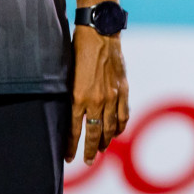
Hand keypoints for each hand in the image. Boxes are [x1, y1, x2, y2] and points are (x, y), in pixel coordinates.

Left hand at [69, 25, 128, 165]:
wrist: (101, 32)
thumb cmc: (79, 50)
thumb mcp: (69, 76)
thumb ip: (73, 96)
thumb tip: (72, 114)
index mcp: (79, 97)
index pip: (75, 130)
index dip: (72, 146)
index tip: (69, 158)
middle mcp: (97, 100)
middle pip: (94, 133)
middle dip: (90, 150)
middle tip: (87, 161)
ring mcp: (113, 95)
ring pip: (110, 126)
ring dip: (106, 140)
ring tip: (101, 149)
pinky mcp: (124, 88)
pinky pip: (124, 113)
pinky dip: (121, 125)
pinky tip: (117, 131)